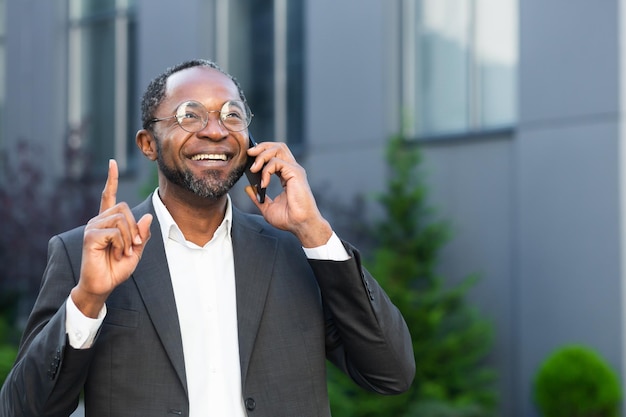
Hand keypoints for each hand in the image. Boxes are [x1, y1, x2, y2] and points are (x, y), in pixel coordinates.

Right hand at [71, 160, 152, 317]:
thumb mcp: (136, 251)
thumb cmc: (117, 268)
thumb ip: (142, 235)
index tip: (111, 162)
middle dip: (134, 228)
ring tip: (123, 252)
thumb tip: (148, 216)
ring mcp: (93, 227)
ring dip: (129, 239)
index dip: (111, 179)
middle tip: (132, 247)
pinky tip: (117, 254)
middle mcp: (98, 220)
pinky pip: (116, 232)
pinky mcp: (91, 236)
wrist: (103, 285)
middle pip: (124, 208)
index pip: (108, 195)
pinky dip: (122, 244)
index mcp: (108, 222)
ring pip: (122, 220)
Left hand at [245, 142, 331, 247]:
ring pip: (278, 149)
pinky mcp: (295, 173)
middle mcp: (292, 170)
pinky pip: (276, 162)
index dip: (262, 152)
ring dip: (262, 155)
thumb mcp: (267, 207)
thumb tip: (248, 188)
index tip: (249, 157)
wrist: (300, 225)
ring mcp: (294, 170)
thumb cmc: (289, 219)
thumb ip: (258, 197)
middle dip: (261, 147)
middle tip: (249, 154)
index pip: (275, 155)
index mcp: (286, 175)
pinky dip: (266, 170)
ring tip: (254, 169)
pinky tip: (263, 183)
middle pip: (278, 146)